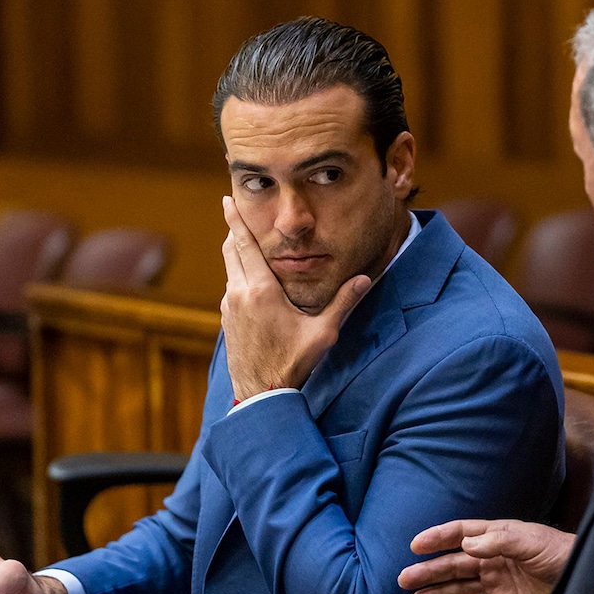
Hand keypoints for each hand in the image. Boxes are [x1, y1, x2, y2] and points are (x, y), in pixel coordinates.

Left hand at [220, 195, 370, 396]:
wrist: (260, 394)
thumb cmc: (292, 363)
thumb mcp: (323, 333)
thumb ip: (343, 303)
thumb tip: (366, 279)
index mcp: (261, 291)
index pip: (245, 245)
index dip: (236, 220)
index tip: (227, 199)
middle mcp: (239, 294)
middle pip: (231, 251)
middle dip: (235, 230)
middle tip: (236, 211)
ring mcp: (229, 307)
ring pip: (230, 269)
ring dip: (237, 253)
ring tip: (247, 242)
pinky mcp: (227, 320)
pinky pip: (231, 286)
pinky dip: (238, 273)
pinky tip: (251, 279)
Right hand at [398, 519, 574, 593]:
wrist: (586, 581)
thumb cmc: (562, 553)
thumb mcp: (532, 541)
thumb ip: (500, 540)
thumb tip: (467, 544)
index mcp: (499, 538)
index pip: (462, 534)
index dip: (438, 538)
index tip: (415, 545)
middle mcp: (494, 561)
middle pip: (455, 565)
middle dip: (430, 571)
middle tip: (405, 579)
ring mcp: (499, 586)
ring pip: (461, 591)